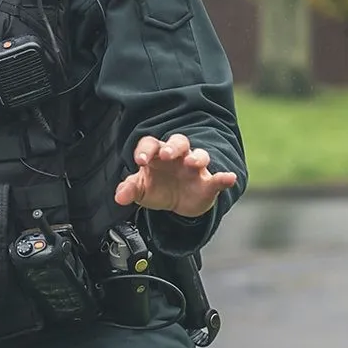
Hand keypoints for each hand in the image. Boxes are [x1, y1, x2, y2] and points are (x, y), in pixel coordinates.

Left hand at [113, 133, 238, 218]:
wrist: (177, 205)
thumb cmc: (157, 188)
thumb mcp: (141, 190)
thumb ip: (129, 190)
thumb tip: (119, 197)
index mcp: (157, 155)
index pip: (150, 144)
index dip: (145, 150)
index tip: (140, 161)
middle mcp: (177, 157)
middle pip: (177, 142)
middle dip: (172, 147)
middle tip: (166, 154)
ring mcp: (194, 168)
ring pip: (199, 154)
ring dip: (196, 157)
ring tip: (192, 163)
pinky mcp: (208, 183)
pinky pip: (218, 178)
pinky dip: (224, 178)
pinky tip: (228, 178)